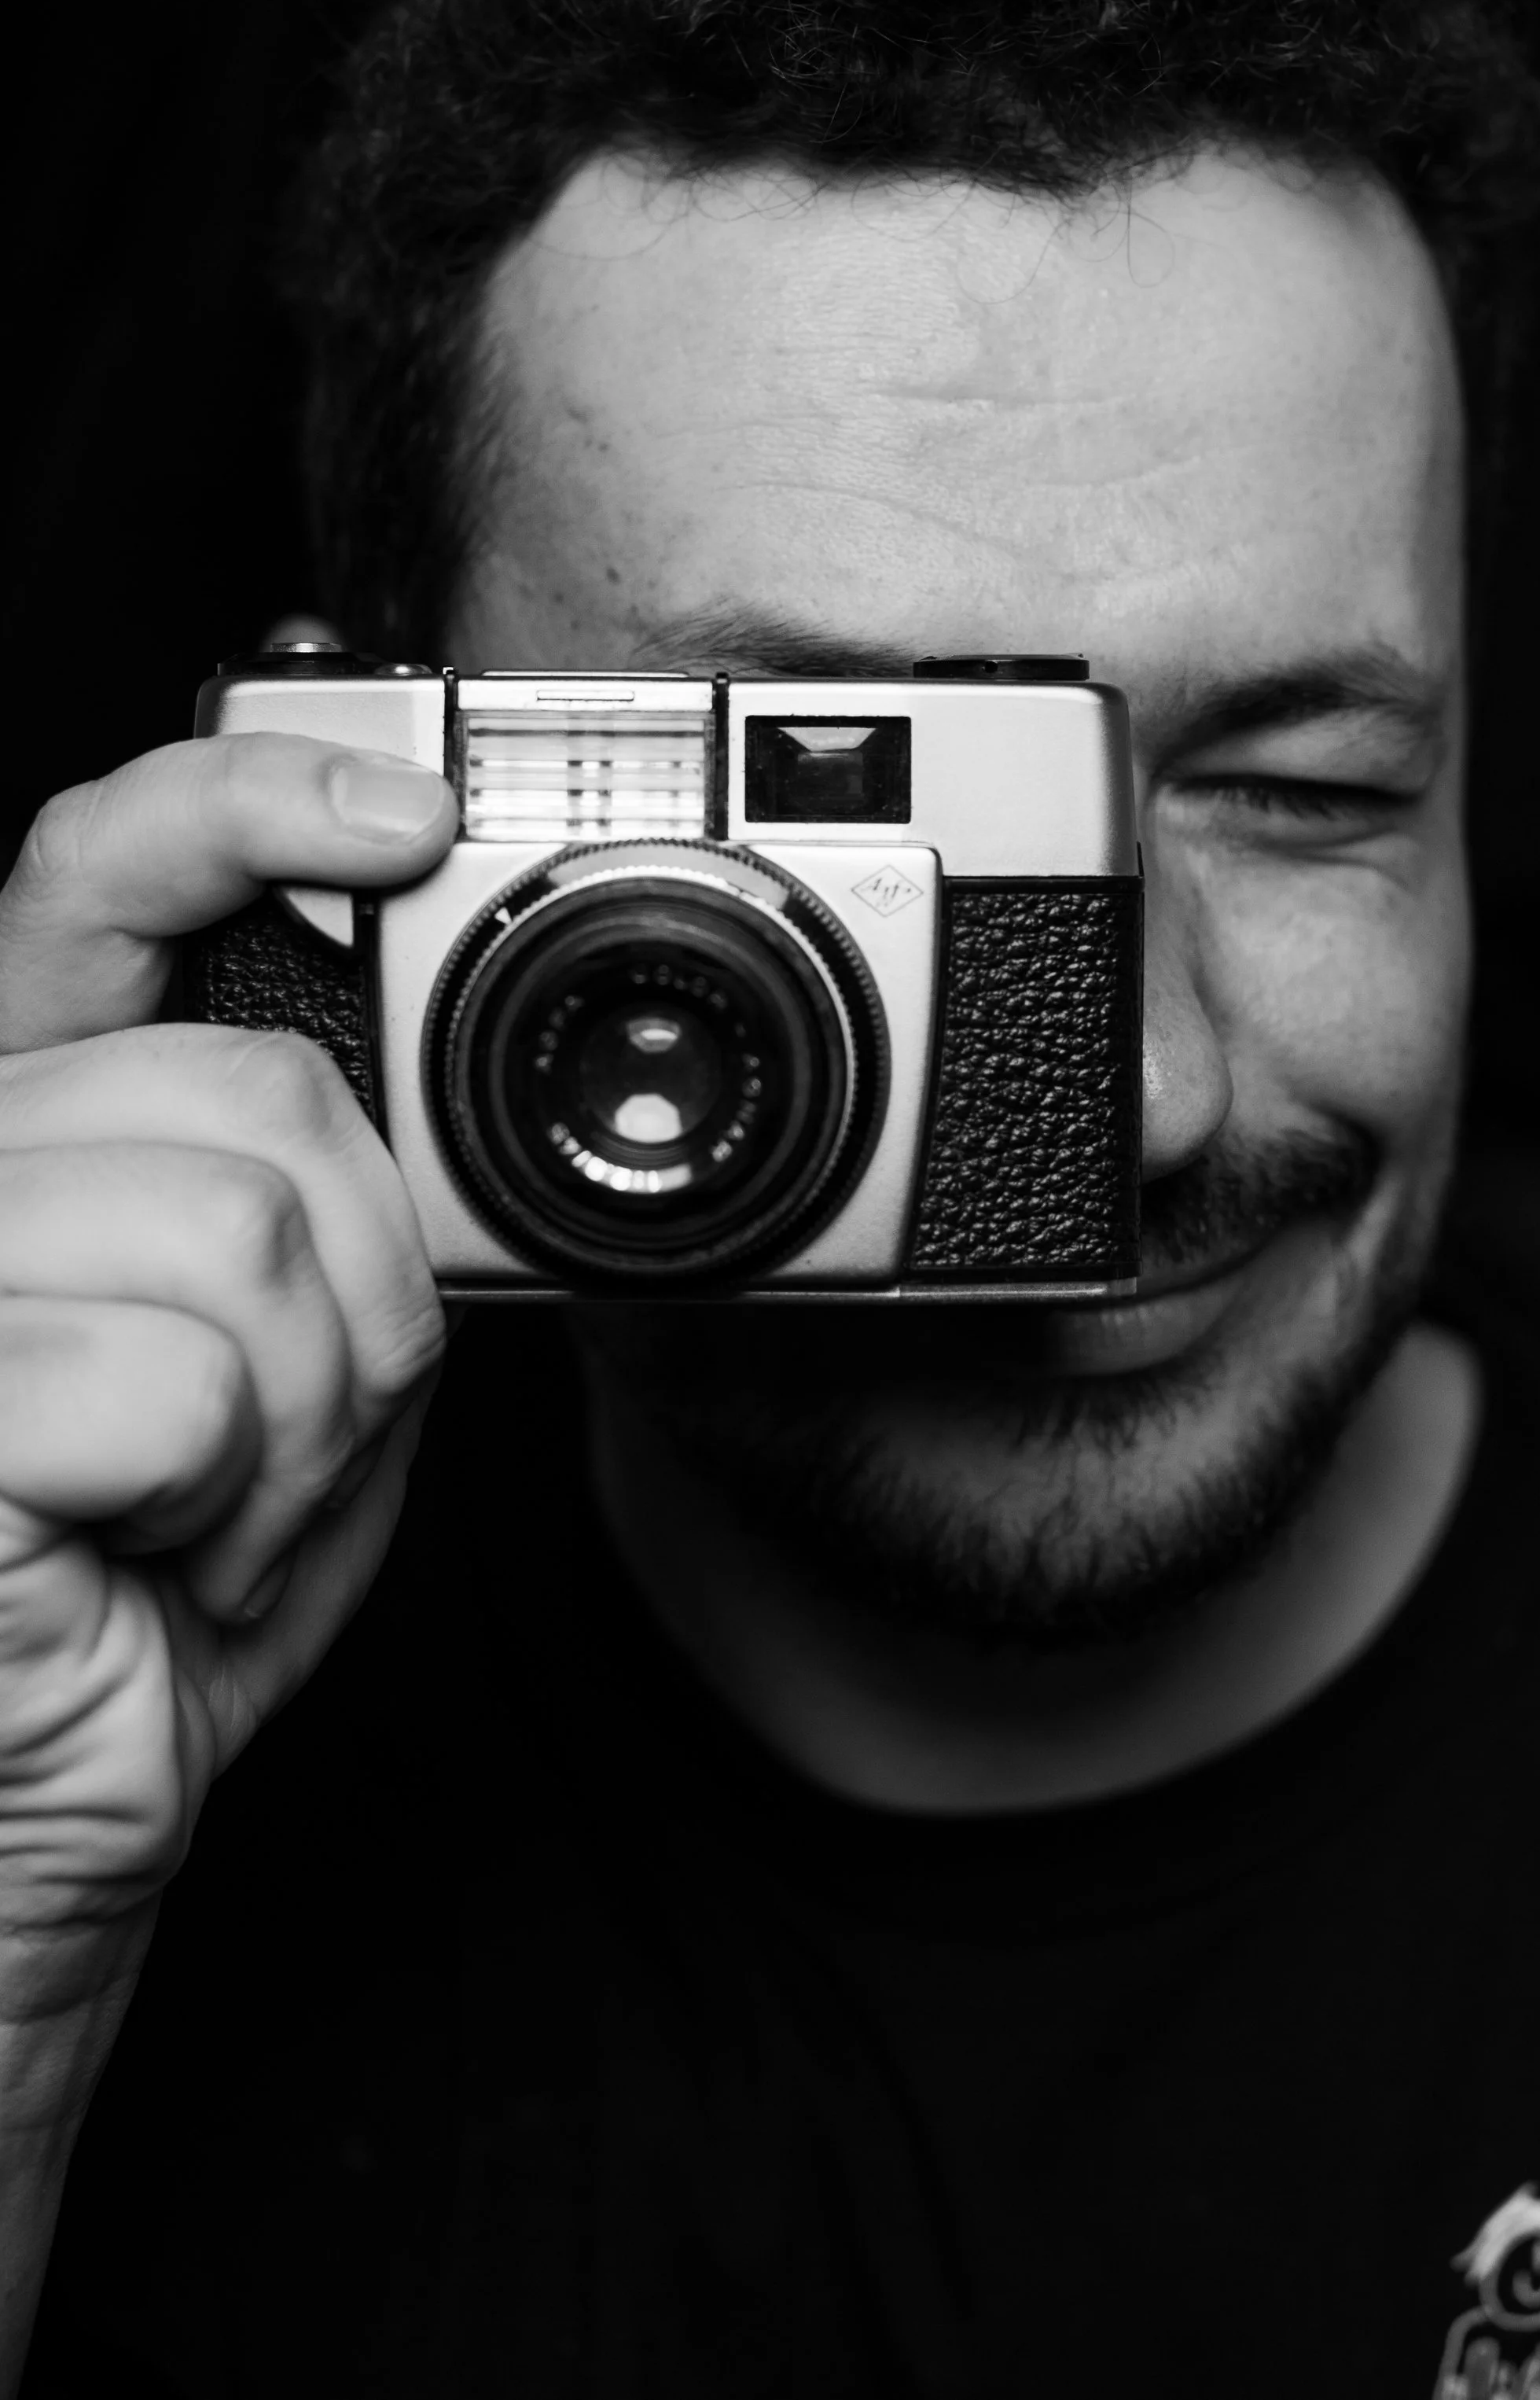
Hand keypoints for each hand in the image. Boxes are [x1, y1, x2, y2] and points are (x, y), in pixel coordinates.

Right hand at [0, 730, 455, 2023]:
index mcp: (30, 1132)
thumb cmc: (153, 1613)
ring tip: (204, 1515)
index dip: (242, 801)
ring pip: (240, 1226)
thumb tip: (387, 1110)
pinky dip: (234, 1504)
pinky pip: (187, 1382)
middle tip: (277, 1439)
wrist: (41, 1843)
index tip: (398, 820)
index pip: (93, 881)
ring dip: (302, 1417)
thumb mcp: (278, 1370)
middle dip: (353, 1291)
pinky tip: (149, 1572)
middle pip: (253, 1093)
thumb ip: (299, 1204)